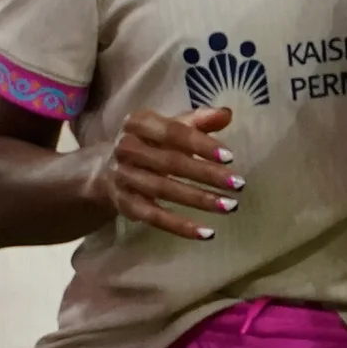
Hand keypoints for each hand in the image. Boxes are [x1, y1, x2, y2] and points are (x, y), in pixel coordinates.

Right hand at [86, 107, 241, 240]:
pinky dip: (180, 226)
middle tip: (238, 184)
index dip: (201, 144)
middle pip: (170, 162)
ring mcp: (123, 177)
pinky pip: (154, 217)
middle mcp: (126, 148)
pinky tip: (207, 233)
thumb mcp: (170, 127)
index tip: (230, 157)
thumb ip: (199, 120)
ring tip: (230, 206)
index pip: (173, 132)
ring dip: (199, 199)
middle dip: (207, 174)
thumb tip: (227, 114)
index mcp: (138, 122)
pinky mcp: (124, 204)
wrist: (107, 171)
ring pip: (164, 190)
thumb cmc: (150, 144)